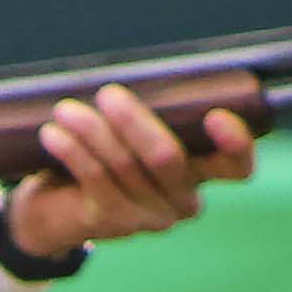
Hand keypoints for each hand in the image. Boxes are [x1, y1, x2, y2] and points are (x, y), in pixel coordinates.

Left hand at [7, 84, 259, 260]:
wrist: (56, 211)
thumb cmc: (104, 155)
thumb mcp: (133, 131)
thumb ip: (149, 106)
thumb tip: (139, 67)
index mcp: (201, 173)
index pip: (237, 167)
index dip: (236, 144)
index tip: (215, 115)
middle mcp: (183, 200)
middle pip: (169, 159)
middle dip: (136, 122)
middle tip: (108, 94)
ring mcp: (149, 217)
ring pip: (125, 166)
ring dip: (93, 131)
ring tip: (66, 109)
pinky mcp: (112, 223)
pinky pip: (95, 180)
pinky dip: (73, 151)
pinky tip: (54, 133)